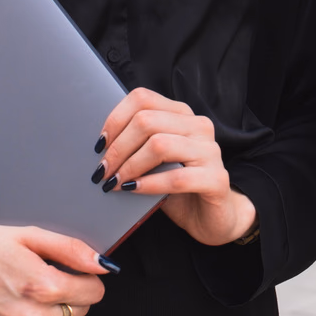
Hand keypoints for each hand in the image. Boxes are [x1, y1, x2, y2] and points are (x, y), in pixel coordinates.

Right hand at [0, 224, 108, 315]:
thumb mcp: (28, 235)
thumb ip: (71, 249)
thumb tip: (103, 264)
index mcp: (40, 287)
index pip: (94, 293)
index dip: (87, 278)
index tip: (73, 270)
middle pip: (80, 312)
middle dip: (71, 294)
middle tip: (43, 276)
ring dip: (52, 312)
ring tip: (24, 291)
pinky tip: (13, 307)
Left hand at [97, 87, 256, 247]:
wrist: (212, 217)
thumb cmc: (177, 186)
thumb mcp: (153, 160)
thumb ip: (136, 145)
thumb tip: (99, 145)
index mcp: (182, 114)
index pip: (143, 98)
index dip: (115, 119)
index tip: (100, 144)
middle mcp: (199, 126)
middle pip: (147, 121)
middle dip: (118, 147)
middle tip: (103, 170)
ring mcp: (210, 151)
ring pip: (159, 145)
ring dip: (130, 165)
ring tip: (114, 182)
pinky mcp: (216, 179)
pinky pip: (176, 178)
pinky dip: (149, 184)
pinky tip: (132, 190)